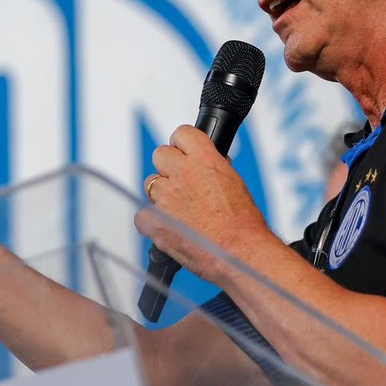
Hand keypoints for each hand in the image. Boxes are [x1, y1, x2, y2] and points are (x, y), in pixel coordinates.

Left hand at [137, 125, 270, 280]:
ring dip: (161, 194)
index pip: (182, 133)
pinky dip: (152, 221)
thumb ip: (212, 168)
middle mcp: (183, 173)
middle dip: (169, 167)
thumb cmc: (243, 223)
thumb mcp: (233, 182)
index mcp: (205, 160)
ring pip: (150, 184)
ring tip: (180, 211)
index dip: (182, 145)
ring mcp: (166, 197)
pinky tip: (169, 226)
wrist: (239, 252)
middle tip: (180, 183)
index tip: (183, 153)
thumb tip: (204, 164)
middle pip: (160, 155)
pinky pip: (142, 215)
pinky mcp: (155, 221)